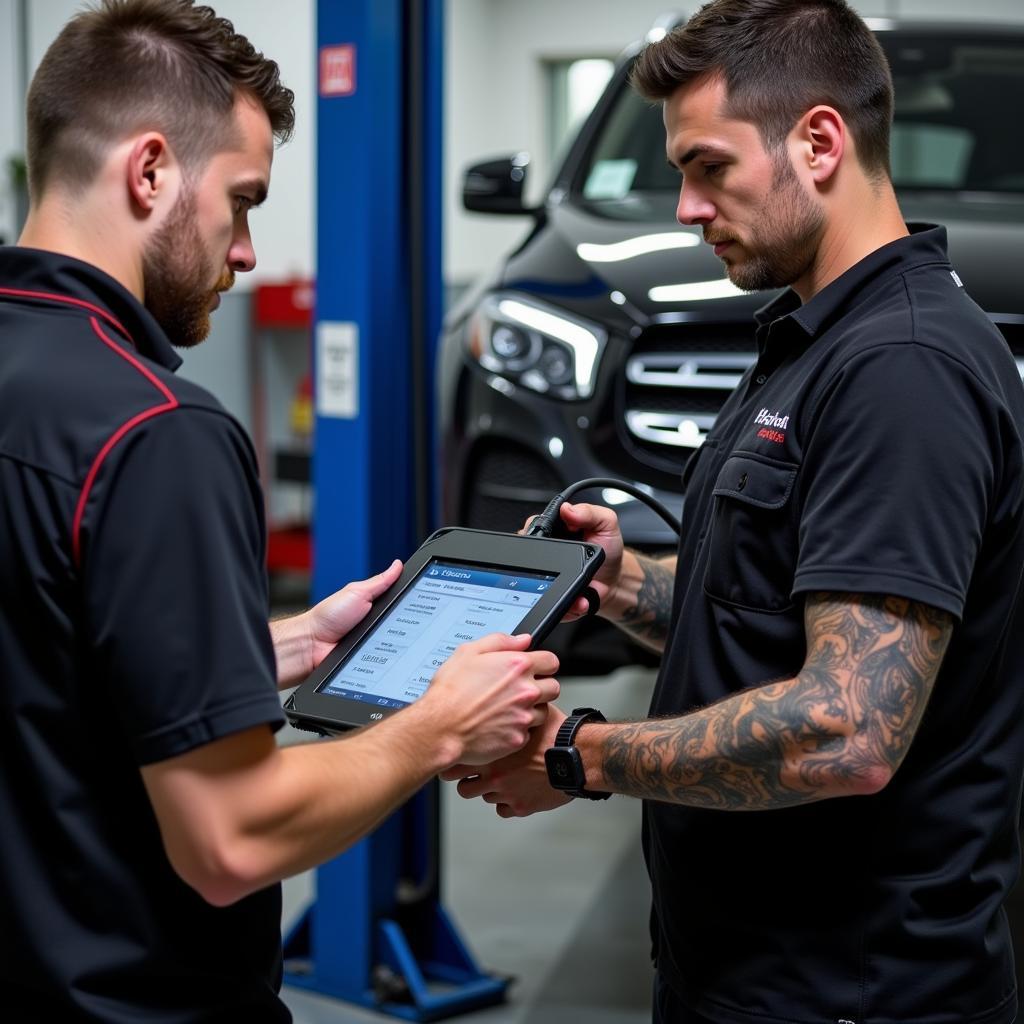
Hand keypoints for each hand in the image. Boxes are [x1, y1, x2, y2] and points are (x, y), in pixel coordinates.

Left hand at [307, 559, 402, 665]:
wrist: (312, 644)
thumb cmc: (328, 617)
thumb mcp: (357, 592)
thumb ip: (379, 581)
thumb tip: (397, 565)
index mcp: (375, 604)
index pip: (401, 601)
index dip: (412, 598)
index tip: (423, 594)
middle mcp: (377, 623)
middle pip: (403, 622)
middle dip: (406, 620)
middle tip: (401, 616)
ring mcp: (376, 641)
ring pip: (398, 641)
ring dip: (396, 639)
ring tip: (386, 634)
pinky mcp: (373, 658)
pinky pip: (387, 657)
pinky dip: (387, 655)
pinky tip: (383, 650)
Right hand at [418, 633, 559, 766]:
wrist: (439, 728)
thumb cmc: (450, 692)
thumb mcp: (468, 652)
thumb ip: (500, 641)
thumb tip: (522, 640)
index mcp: (517, 666)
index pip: (552, 661)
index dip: (543, 665)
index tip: (535, 669)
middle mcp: (526, 691)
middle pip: (553, 687)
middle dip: (541, 687)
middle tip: (521, 690)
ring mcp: (524, 717)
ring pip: (543, 712)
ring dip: (531, 710)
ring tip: (508, 709)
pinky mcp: (518, 738)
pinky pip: (528, 732)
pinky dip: (517, 729)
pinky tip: (500, 724)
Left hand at [440, 703, 572, 816]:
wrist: (577, 758)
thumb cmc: (556, 735)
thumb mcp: (529, 713)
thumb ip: (511, 711)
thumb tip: (503, 698)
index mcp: (492, 750)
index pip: (456, 761)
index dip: (455, 759)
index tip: (456, 757)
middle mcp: (494, 775)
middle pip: (463, 786)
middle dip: (465, 780)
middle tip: (469, 774)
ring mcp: (506, 793)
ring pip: (483, 797)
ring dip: (488, 789)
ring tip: (499, 779)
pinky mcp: (520, 806)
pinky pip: (503, 810)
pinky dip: (506, 802)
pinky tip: (514, 791)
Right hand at [524, 502, 629, 620]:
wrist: (615, 582)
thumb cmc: (609, 551)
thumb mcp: (606, 524)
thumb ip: (590, 512)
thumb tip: (567, 509)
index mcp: (556, 529)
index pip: (535, 524)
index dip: (538, 530)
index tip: (554, 538)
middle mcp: (548, 550)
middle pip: (528, 553)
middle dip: (545, 564)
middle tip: (570, 565)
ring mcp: (548, 572)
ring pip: (536, 580)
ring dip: (556, 586)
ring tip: (580, 587)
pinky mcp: (552, 594)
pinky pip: (549, 600)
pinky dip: (566, 604)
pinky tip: (579, 600)